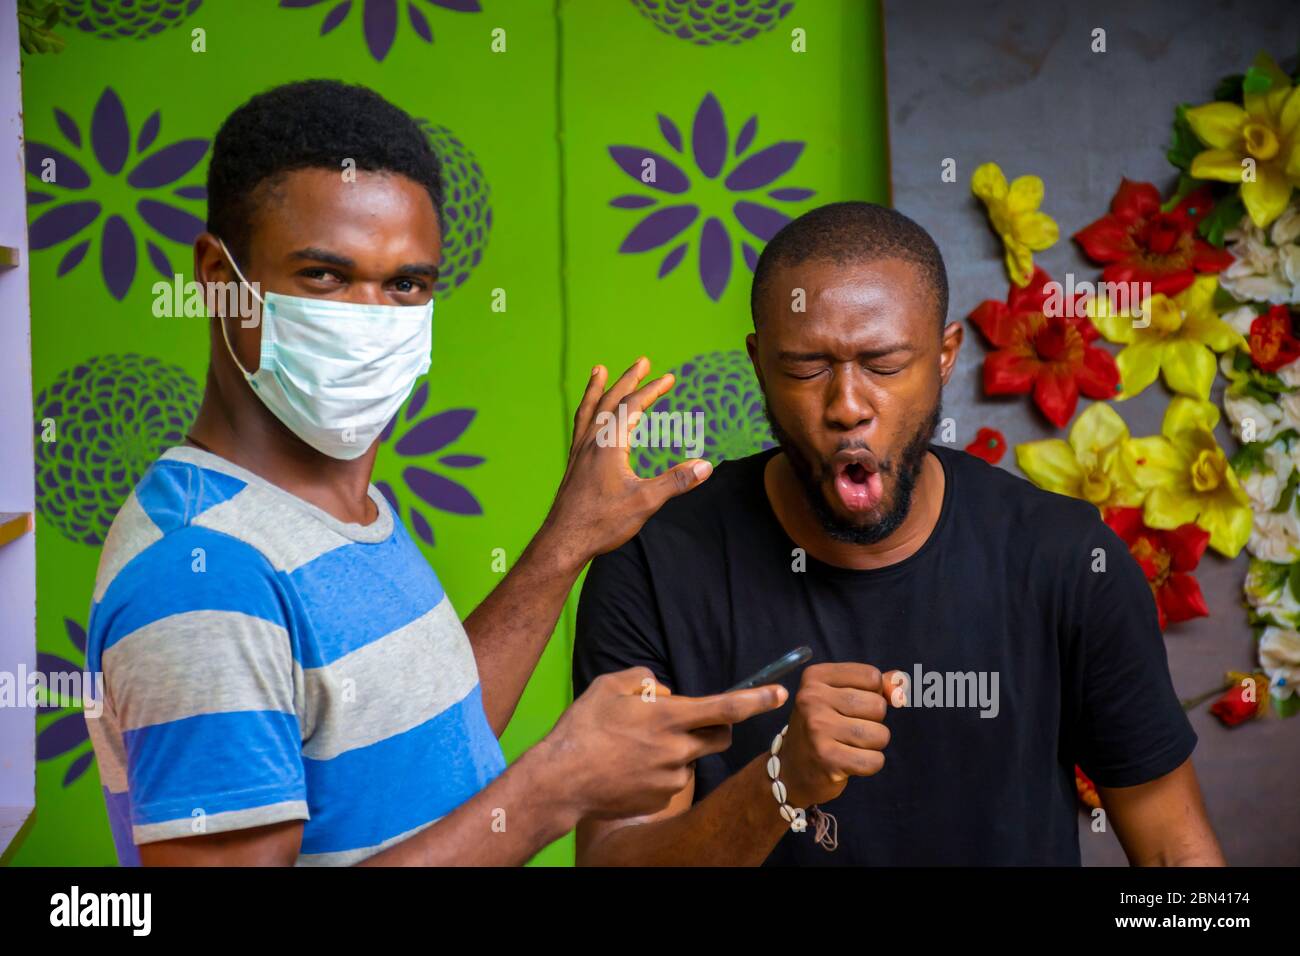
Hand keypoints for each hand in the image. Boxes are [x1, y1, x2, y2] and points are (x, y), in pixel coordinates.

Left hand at [539, 358, 712, 571]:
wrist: (564, 541)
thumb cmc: (602, 523)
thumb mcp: (645, 502)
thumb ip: (675, 481)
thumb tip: (706, 466)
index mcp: (609, 444)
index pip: (633, 406)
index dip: (652, 389)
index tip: (669, 377)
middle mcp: (591, 441)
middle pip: (610, 400)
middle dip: (629, 379)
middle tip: (642, 361)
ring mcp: (579, 451)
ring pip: (589, 410)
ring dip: (598, 388)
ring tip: (599, 370)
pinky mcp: (574, 464)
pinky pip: (580, 426)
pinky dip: (587, 411)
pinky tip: (589, 416)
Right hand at [543, 667, 786, 821]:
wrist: (561, 781)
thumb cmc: (582, 729)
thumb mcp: (609, 686)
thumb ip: (643, 679)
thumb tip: (661, 692)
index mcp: (669, 718)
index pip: (725, 707)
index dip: (757, 700)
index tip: (780, 693)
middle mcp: (677, 749)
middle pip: (720, 738)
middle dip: (718, 728)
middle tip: (693, 722)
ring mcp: (672, 778)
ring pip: (691, 758)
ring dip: (679, 750)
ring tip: (637, 749)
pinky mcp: (662, 799)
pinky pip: (672, 779)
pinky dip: (660, 771)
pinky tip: (630, 768)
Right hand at [777, 663, 900, 807]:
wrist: (792, 769)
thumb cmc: (824, 726)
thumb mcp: (841, 695)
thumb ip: (878, 685)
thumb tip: (901, 692)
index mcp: (815, 676)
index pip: (871, 676)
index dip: (873, 693)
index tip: (853, 705)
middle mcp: (812, 698)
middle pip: (877, 705)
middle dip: (874, 721)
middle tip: (849, 728)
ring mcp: (817, 728)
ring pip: (880, 734)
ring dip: (873, 744)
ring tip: (851, 745)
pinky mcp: (826, 758)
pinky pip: (873, 761)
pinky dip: (870, 764)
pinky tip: (851, 762)